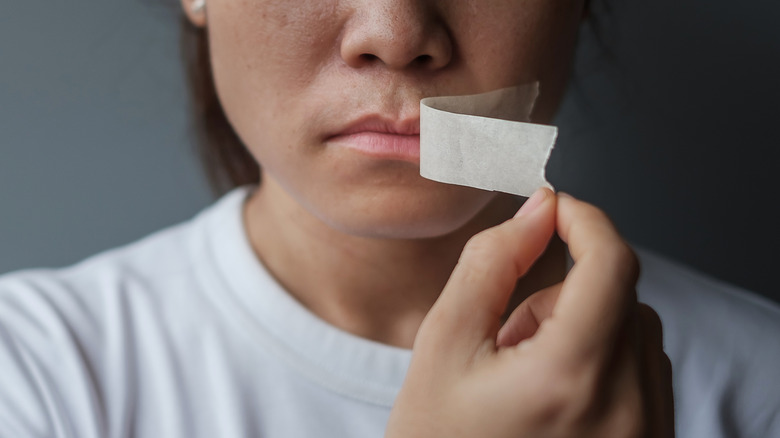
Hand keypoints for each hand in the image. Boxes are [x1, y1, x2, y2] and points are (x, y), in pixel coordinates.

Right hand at [385, 189, 673, 437]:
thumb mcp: (443, 344)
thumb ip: (491, 262)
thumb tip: (537, 209)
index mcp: (570, 379)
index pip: (612, 263)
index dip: (585, 220)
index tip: (556, 209)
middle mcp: (627, 410)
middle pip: (621, 295)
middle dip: (565, 290)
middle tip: (509, 330)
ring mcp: (646, 435)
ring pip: (635, 331)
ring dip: (583, 326)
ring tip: (525, 370)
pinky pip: (644, 371)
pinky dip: (602, 358)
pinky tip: (554, 393)